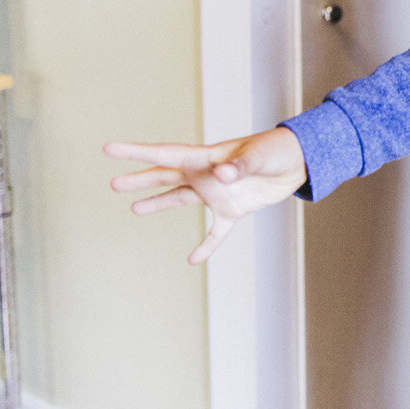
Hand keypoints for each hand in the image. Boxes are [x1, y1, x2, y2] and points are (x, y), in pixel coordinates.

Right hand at [106, 128, 308, 264]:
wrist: (300, 161)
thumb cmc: (277, 150)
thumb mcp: (258, 156)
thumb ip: (240, 165)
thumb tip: (223, 174)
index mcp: (206, 158)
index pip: (164, 155)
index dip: (136, 152)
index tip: (109, 148)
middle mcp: (206, 174)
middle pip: (166, 177)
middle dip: (139, 180)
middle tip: (113, 183)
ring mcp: (218, 192)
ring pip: (181, 199)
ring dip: (158, 203)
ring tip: (134, 209)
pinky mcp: (234, 209)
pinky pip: (215, 231)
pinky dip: (205, 245)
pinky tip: (193, 260)